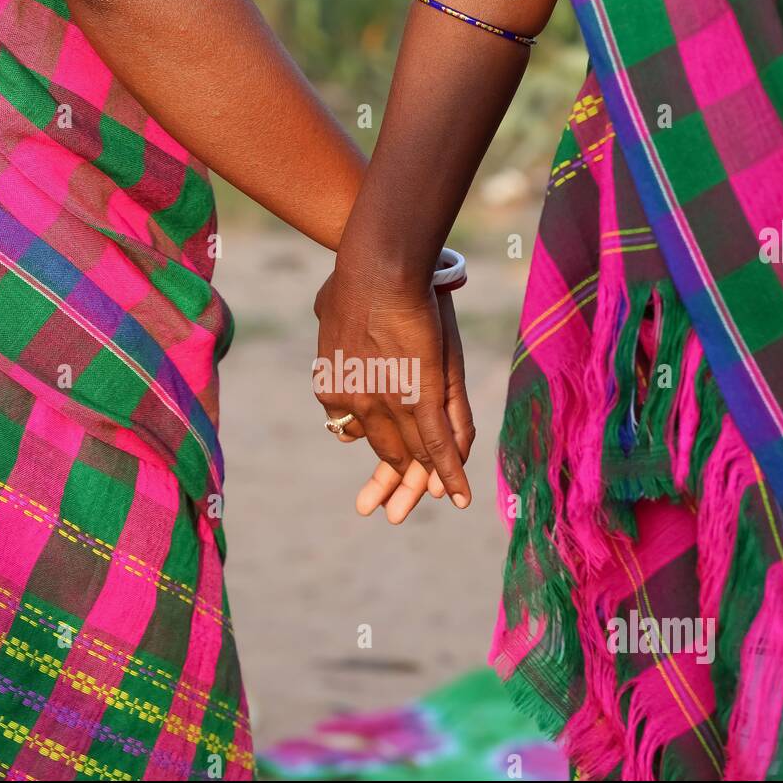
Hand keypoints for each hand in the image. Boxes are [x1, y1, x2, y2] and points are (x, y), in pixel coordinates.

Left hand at [313, 262, 473, 508]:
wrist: (375, 271)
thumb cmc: (354, 280)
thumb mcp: (329, 306)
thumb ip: (332, 322)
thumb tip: (323, 308)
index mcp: (334, 389)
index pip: (351, 427)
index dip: (364, 437)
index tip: (366, 440)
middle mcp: (359, 406)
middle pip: (379, 451)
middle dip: (383, 481)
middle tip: (374, 508)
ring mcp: (391, 405)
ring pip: (408, 457)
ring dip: (413, 487)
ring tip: (409, 511)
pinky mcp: (422, 398)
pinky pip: (438, 447)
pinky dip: (450, 475)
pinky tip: (458, 498)